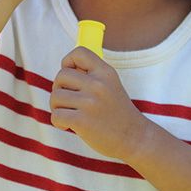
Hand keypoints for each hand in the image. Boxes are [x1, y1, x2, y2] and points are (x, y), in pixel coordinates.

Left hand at [50, 46, 149, 160]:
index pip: (79, 52)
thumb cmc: (116, 112)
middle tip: (69, 101)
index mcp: (105, 72)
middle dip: (59, 89)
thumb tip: (64, 68)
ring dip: (57, 107)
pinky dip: (58, 122)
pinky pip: (56, 115)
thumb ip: (90, 74)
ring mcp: (90, 103)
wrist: (135, 138)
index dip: (68, 62)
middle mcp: (98, 85)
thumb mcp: (110, 85)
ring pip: (55, 97)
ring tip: (69, 114)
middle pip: (61, 76)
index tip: (72, 78)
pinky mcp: (82, 121)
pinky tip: (67, 126)